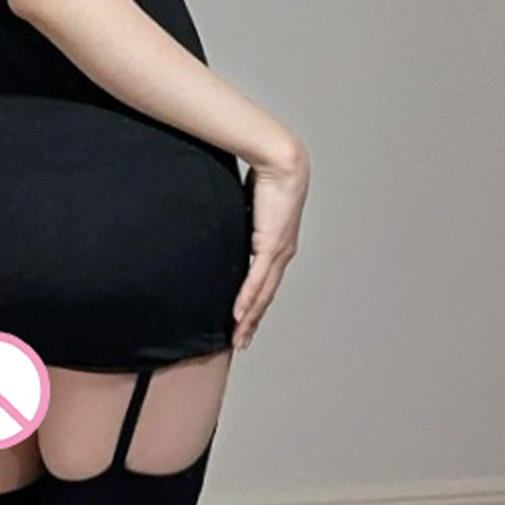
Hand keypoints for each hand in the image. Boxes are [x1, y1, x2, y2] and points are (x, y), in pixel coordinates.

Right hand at [231, 151, 307, 351]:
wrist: (281, 162)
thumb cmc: (266, 176)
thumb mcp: (247, 204)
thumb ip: (239, 218)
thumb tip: (222, 219)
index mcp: (278, 245)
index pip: (265, 282)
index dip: (255, 305)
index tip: (245, 322)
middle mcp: (282, 253)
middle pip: (266, 296)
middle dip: (253, 322)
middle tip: (240, 342)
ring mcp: (279, 252)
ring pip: (263, 294)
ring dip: (250, 319)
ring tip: (237, 338)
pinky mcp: (271, 245)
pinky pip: (257, 279)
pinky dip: (247, 299)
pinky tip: (239, 316)